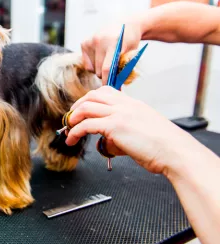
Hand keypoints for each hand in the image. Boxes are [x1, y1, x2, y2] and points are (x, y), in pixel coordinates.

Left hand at [65, 86, 200, 174]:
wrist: (175, 152)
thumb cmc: (163, 147)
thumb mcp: (143, 130)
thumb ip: (124, 129)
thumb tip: (107, 140)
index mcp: (133, 103)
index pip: (105, 91)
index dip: (89, 99)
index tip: (82, 110)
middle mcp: (125, 105)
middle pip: (92, 96)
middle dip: (77, 106)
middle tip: (70, 119)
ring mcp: (119, 114)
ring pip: (86, 108)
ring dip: (72, 119)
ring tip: (68, 131)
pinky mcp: (115, 126)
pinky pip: (86, 125)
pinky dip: (75, 131)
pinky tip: (72, 140)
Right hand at [81, 21, 142, 83]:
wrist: (126, 24)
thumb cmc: (130, 40)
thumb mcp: (131, 53)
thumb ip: (123, 68)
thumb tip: (117, 86)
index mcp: (112, 42)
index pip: (106, 67)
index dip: (107, 80)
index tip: (109, 88)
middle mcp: (99, 40)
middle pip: (98, 69)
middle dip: (105, 75)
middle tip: (113, 73)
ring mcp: (90, 41)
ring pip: (92, 68)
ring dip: (99, 69)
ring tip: (108, 61)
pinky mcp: (84, 43)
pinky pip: (86, 63)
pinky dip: (93, 64)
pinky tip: (101, 57)